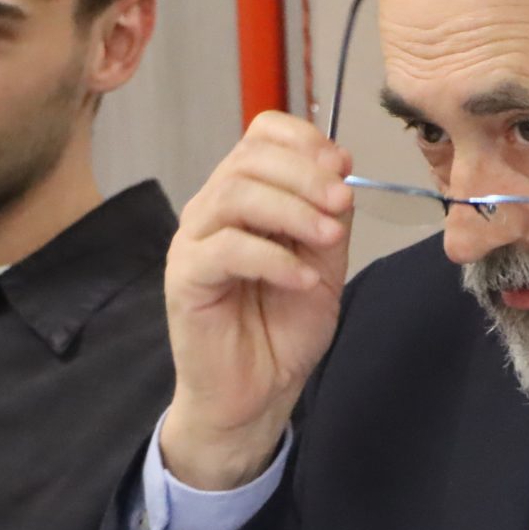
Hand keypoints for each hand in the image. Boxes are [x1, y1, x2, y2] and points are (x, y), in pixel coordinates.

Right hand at [159, 111, 353, 489]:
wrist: (256, 394)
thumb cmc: (282, 331)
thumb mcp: (323, 264)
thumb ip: (327, 219)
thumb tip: (339, 175)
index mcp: (246, 196)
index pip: (260, 135)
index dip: (303, 140)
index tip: (343, 167)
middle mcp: (212, 210)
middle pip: (248, 158)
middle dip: (304, 175)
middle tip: (342, 203)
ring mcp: (193, 241)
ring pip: (234, 195)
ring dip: (292, 210)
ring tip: (328, 238)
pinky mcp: (185, 278)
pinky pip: (225, 249)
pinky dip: (273, 259)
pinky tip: (303, 279)